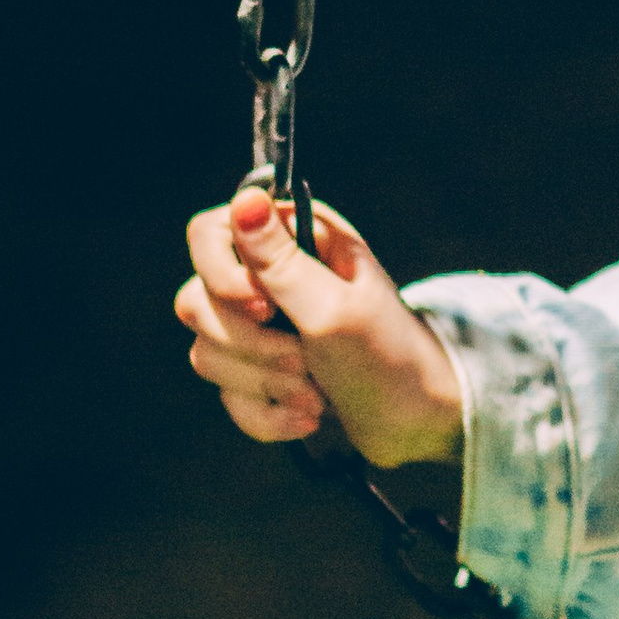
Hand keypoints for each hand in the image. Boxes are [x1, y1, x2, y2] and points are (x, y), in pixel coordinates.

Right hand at [176, 188, 465, 470]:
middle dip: (252, 346)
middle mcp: (272, 275)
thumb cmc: (390, 354)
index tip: (264, 306)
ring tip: (314, 393)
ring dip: (263, 383)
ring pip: (207, 353)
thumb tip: (247, 199)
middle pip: (199, 303)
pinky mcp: (261, 370)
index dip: (221, 274)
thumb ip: (282, 261)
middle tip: (304, 360)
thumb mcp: (334, 307)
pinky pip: (226, 393)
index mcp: (295, 239)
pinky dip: (266, 413)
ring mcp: (263, 325)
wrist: (420, 419)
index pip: (209, 234)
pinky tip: (307, 416)